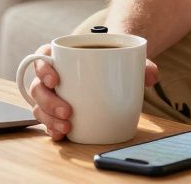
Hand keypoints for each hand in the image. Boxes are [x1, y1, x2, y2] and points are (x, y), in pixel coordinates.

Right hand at [26, 44, 159, 141]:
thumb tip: (152, 75)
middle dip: (48, 101)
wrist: (113, 67)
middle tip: (68, 111)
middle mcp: (51, 74)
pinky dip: (51, 129)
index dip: (43, 68)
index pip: (42, 57)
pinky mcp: (56, 111)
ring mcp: (52, 94)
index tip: (55, 79)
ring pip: (39, 106)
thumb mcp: (126, 57)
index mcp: (61, 55)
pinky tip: (60, 135)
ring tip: (66, 128)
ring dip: (48, 119)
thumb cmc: (113, 59)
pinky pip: (46, 120)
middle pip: (37, 87)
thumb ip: (140, 63)